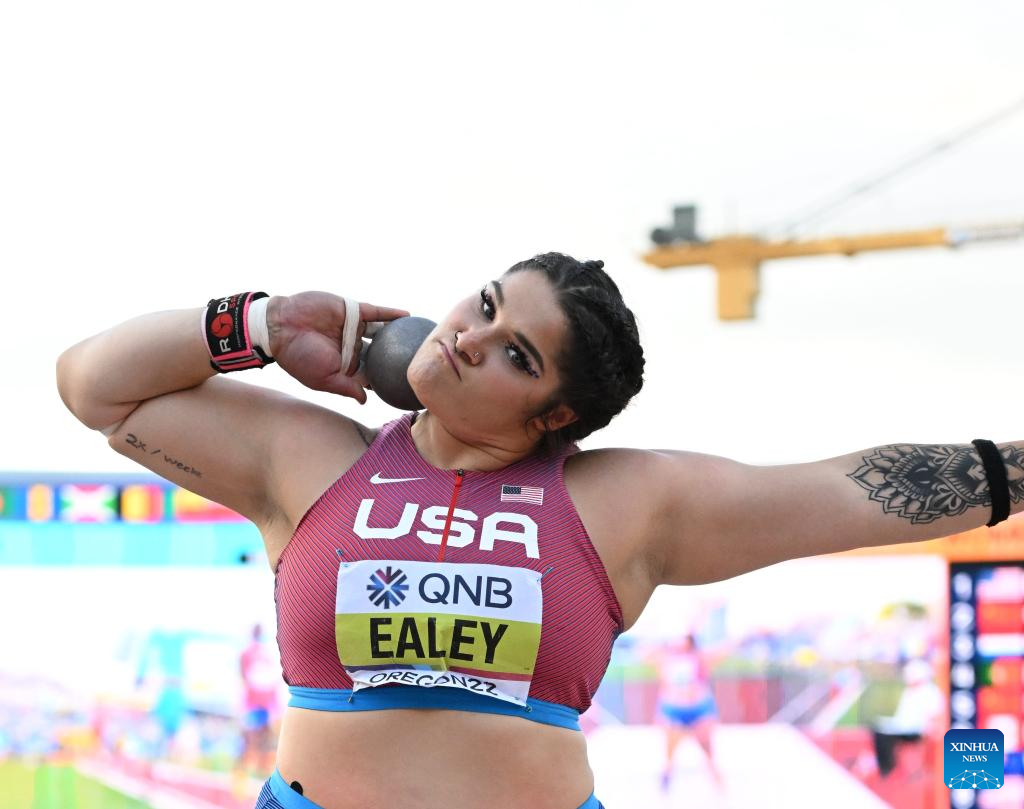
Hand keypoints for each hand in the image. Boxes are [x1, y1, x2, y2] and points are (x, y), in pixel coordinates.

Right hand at [267, 292, 408, 402]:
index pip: (374, 375)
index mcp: (347, 367)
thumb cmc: (298, 357)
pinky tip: (408, 316)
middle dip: (400, 358)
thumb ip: (346, 388)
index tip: (407, 387)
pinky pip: (376, 312)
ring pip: (383, 332)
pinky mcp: (352, 311)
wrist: (280, 326)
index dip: (388, 380)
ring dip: (400, 335)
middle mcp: (353, 348)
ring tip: (421, 338)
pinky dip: (391, 314)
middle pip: (383, 354)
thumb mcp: (323, 378)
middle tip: (423, 363)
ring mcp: (354, 329)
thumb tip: (366, 401)